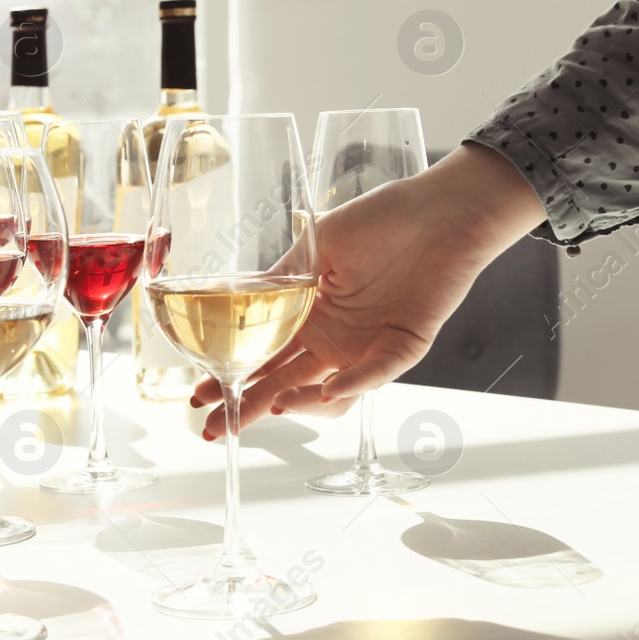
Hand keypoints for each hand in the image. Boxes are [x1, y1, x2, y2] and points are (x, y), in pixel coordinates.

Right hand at [193, 143, 545, 437]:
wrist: (439, 209)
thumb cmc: (381, 220)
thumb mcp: (318, 245)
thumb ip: (280, 279)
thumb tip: (230, 297)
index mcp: (309, 315)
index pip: (263, 355)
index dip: (231, 376)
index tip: (200, 395)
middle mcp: (334, 339)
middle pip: (285, 382)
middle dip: (250, 406)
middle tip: (218, 429)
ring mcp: (367, 347)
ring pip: (328, 390)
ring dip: (301, 401)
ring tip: (274, 405)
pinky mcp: (403, 346)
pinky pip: (376, 373)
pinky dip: (352, 383)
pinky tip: (326, 388)